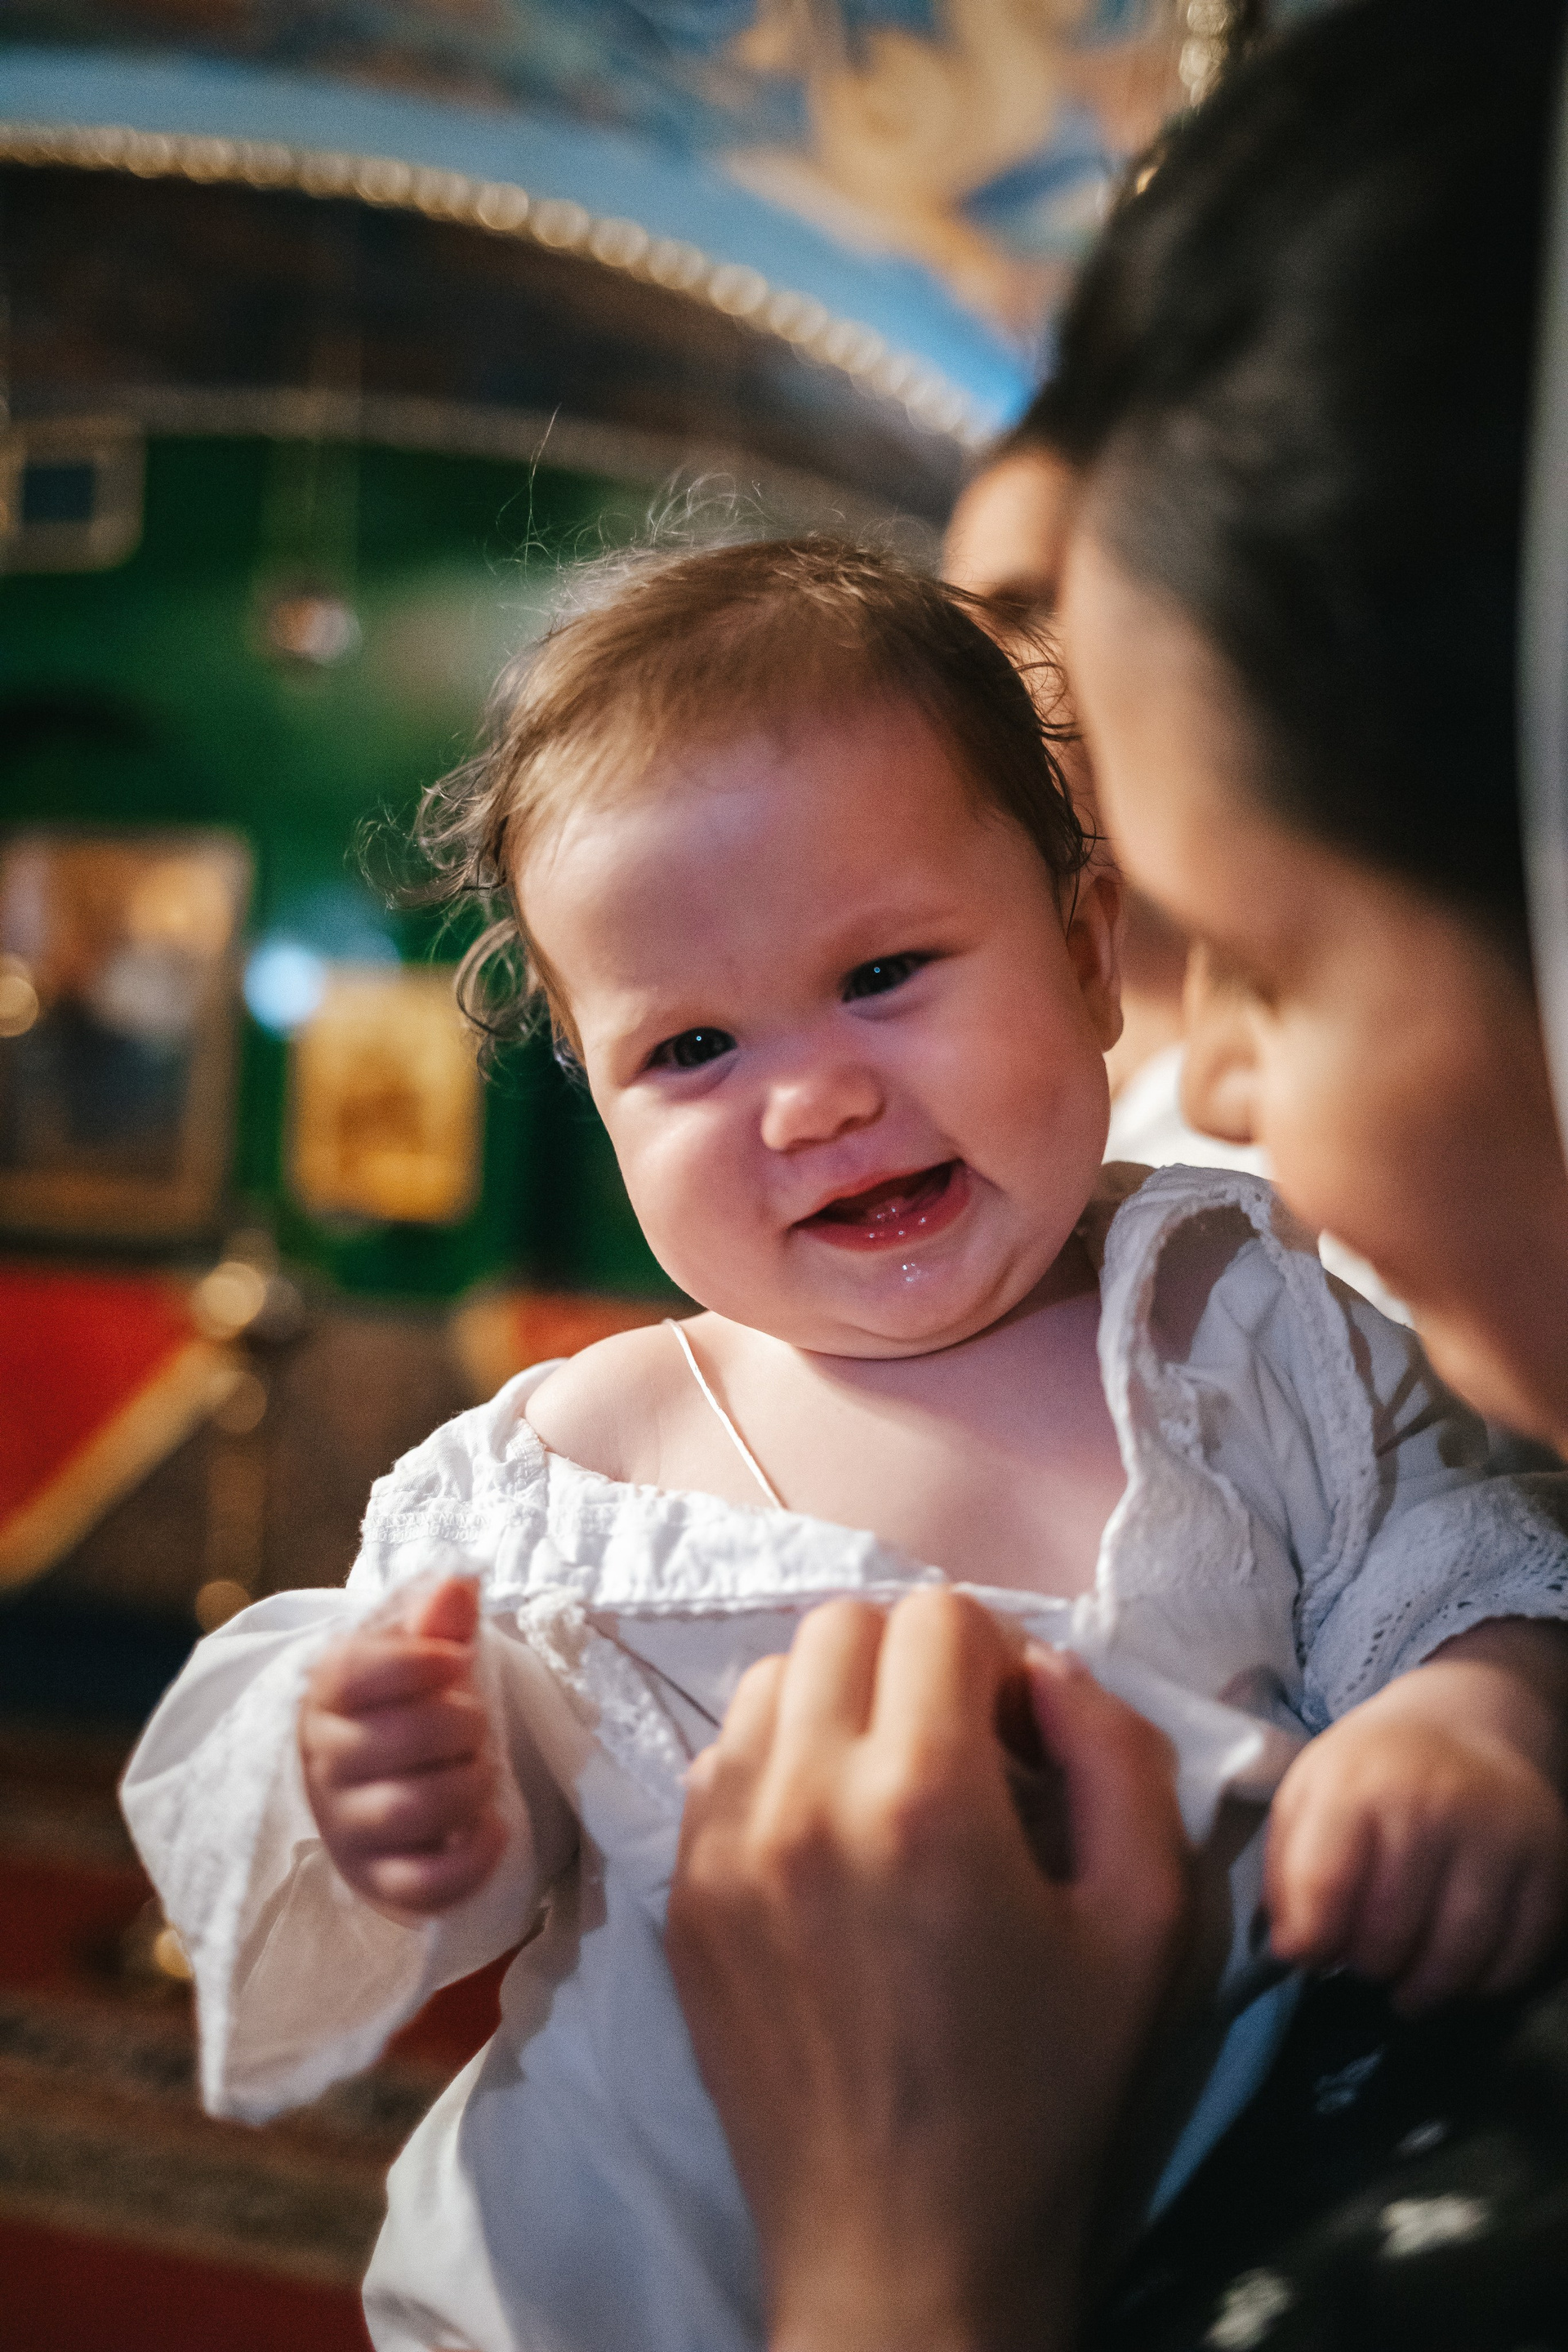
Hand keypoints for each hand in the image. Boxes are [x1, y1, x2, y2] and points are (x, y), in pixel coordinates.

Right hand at [299, 1575, 506, 1923]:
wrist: (379, 1791)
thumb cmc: (403, 1711)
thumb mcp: (418, 1659)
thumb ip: (438, 1622)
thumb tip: (460, 1581)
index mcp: (327, 1696)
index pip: (354, 1673)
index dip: (419, 1662)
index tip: (455, 1660)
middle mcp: (325, 1764)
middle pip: (397, 1740)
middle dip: (461, 1724)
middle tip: (475, 1723)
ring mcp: (348, 1830)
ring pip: (411, 1809)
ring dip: (470, 1784)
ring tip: (482, 1771)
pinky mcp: (379, 1883)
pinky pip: (423, 1885)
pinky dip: (471, 1859)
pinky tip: (493, 1828)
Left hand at [666, 1590, 1194, 2351]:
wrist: (905, 2250)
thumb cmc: (1044, 2091)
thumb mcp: (1146, 1922)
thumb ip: (1119, 1758)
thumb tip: (1050, 1666)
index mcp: (924, 1797)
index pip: (939, 1614)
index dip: (997, 1658)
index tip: (1019, 1738)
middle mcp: (802, 1798)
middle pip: (843, 1623)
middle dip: (913, 1664)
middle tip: (958, 1753)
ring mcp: (721, 1846)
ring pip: (770, 1682)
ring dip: (837, 1706)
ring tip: (887, 1795)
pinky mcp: (679, 1896)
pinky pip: (719, 1763)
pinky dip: (778, 1768)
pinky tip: (828, 1847)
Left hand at [1266, 1659, 1567, 2012]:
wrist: (1466, 1723)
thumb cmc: (1375, 1769)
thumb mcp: (1308, 1792)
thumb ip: (1288, 1870)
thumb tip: (1293, 1951)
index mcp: (1359, 1783)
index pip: (1324, 1885)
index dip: (1311, 1940)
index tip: (1309, 1952)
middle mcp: (1435, 1803)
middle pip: (1390, 1931)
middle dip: (1366, 1964)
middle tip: (1361, 1962)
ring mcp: (1500, 1834)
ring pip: (1457, 1954)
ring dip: (1423, 1988)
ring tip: (1405, 1982)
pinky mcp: (1551, 1863)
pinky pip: (1518, 1957)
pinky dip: (1483, 1983)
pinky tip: (1457, 1971)